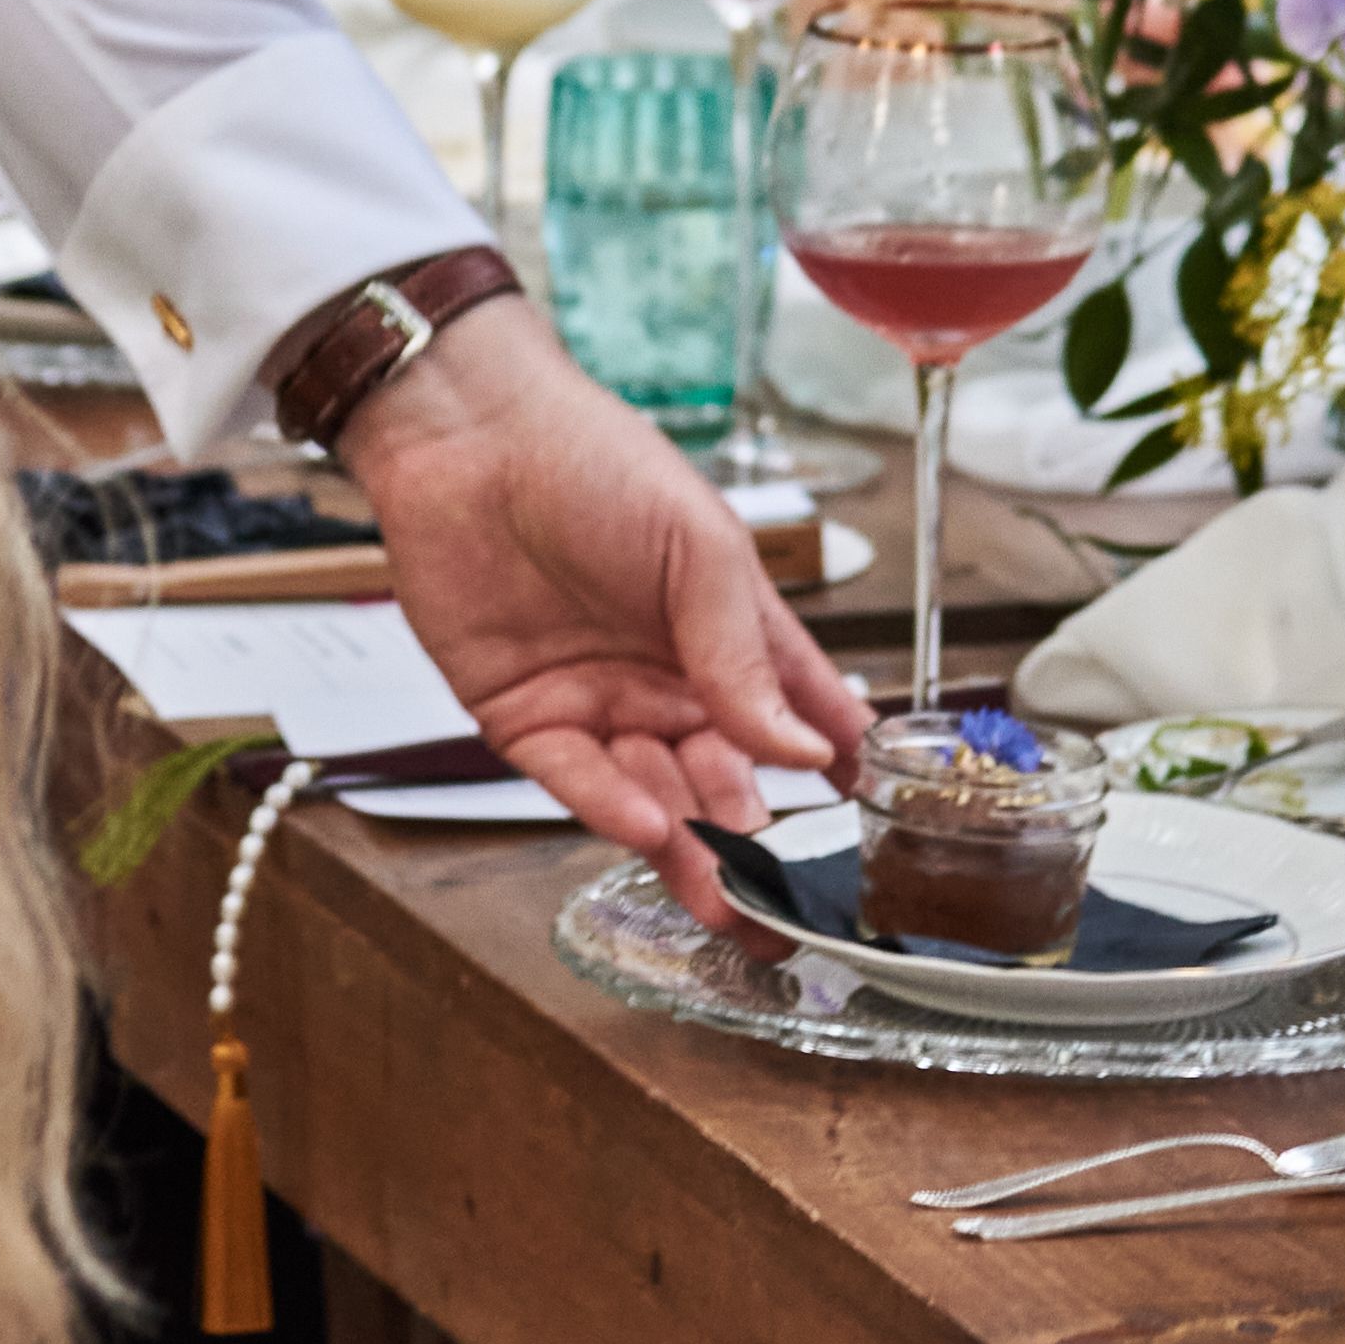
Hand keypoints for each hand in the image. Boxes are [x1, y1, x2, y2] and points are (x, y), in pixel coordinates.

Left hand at [342, 299, 865, 910]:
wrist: (471, 438)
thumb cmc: (597, 462)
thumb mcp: (701, 547)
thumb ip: (746, 654)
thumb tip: (804, 749)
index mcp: (730, 634)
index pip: (799, 717)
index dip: (836, 773)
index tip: (873, 833)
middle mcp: (669, 681)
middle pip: (726, 779)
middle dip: (759, 844)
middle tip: (790, 906)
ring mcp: (598, 704)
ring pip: (655, 796)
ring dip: (691, 848)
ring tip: (727, 900)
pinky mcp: (524, 720)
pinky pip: (575, 780)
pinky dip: (612, 807)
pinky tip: (652, 829)